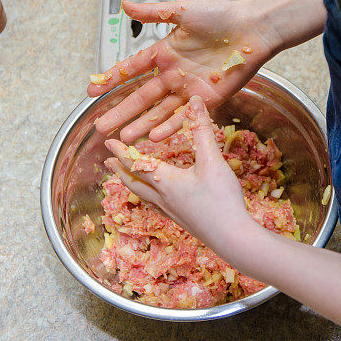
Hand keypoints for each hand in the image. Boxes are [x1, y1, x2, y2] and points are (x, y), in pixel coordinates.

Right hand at [88, 0, 275, 142]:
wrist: (252, 28)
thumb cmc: (220, 16)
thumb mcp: (182, 10)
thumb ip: (153, 13)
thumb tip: (124, 6)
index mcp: (164, 51)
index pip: (131, 69)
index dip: (111, 80)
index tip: (91, 93)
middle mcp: (173, 72)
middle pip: (141, 96)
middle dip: (121, 111)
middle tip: (101, 126)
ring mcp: (189, 88)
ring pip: (159, 110)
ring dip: (141, 125)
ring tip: (123, 138)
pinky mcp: (207, 99)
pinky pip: (185, 116)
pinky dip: (170, 127)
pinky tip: (154, 137)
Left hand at [103, 96, 252, 248]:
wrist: (233, 239)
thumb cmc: (221, 200)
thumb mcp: (212, 160)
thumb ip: (202, 130)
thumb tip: (195, 101)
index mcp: (166, 181)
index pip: (136, 164)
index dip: (121, 152)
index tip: (107, 143)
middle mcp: (164, 198)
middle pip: (135, 183)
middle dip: (121, 170)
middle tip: (108, 162)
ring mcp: (173, 213)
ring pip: (145, 196)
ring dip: (132, 185)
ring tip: (126, 180)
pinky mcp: (184, 222)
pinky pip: (158, 207)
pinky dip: (150, 198)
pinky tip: (158, 201)